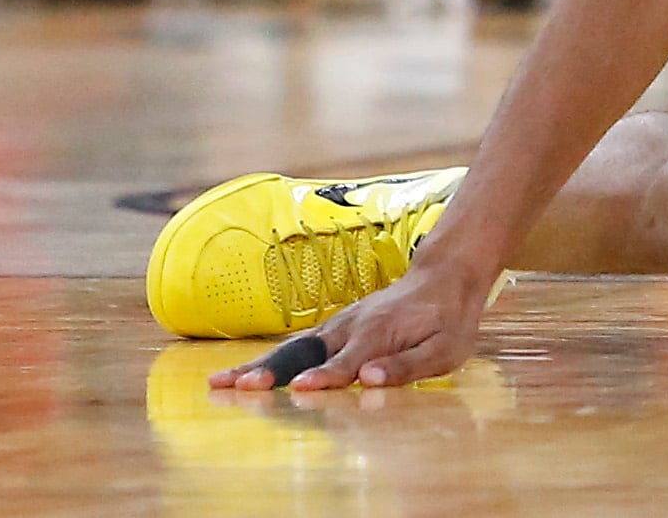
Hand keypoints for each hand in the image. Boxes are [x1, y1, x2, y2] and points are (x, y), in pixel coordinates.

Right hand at [211, 262, 493, 391]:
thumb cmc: (449, 319)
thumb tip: (368, 379)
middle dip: (270, 370)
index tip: (301, 389)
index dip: (325, 377)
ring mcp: (338, 326)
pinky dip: (266, 359)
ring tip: (218, 382)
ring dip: (255, 365)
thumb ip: (408, 366)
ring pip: (291, 348)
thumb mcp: (445, 348)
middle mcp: (350, 328)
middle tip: (238, 386)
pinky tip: (241, 375)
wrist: (445, 277)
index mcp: (378, 335)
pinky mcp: (333, 328)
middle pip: (304, 353)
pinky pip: (295, 346)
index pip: (346, 363)